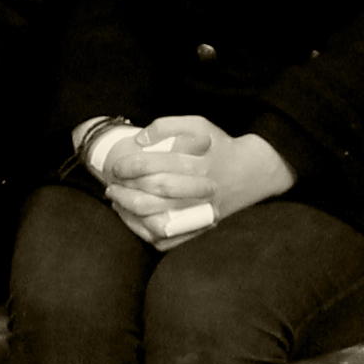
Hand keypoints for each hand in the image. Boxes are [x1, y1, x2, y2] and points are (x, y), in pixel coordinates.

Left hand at [96, 115, 292, 240]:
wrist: (252, 172)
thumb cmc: (218, 146)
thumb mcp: (198, 124)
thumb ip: (167, 126)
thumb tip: (139, 139)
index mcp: (197, 162)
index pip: (155, 166)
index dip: (130, 167)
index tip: (116, 167)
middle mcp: (200, 190)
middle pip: (155, 196)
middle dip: (126, 193)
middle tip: (111, 187)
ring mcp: (201, 213)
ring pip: (159, 222)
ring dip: (131, 214)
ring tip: (117, 203)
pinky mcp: (200, 228)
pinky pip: (168, 239)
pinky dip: (146, 232)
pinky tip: (133, 219)